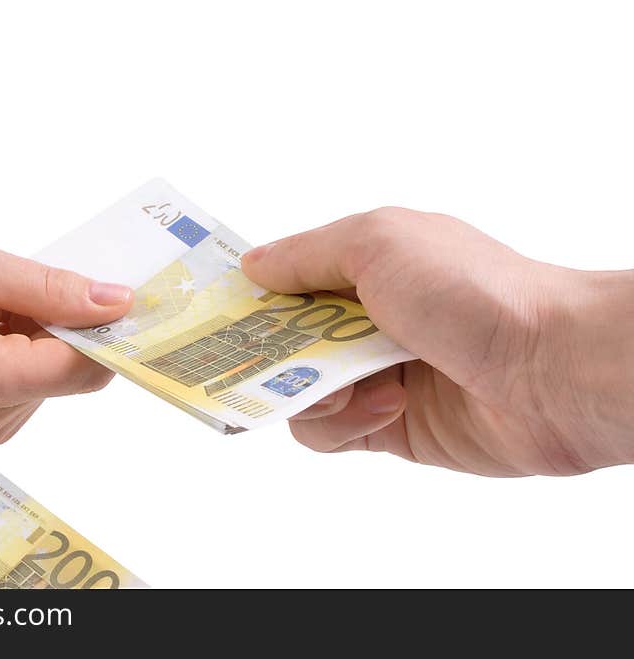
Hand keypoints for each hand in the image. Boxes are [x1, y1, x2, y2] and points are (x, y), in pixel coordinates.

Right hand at [0, 243, 132, 449]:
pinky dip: (30, 356)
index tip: (120, 299)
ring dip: (45, 341)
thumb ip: (52, 289)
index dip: (107, 333)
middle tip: (27, 295)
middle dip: (69, 330)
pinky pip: (38, 387)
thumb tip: (117, 303)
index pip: (79, 368)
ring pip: (59, 380)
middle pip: (73, 375)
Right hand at [242, 208, 633, 475]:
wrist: (551, 369)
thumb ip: (308, 255)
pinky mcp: (388, 426)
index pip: (286, 282)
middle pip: (281, 343)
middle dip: (265, 354)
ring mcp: (374, 375)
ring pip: (297, 394)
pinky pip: (329, 433)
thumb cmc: (473, 291)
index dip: (248, 298)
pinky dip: (344, 423)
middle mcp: (365, 320)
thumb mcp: (379, 243)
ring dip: (312, 392)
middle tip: (249, 363)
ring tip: (354, 385)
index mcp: (364, 267)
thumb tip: (252, 267)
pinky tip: (387, 405)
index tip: (211, 315)